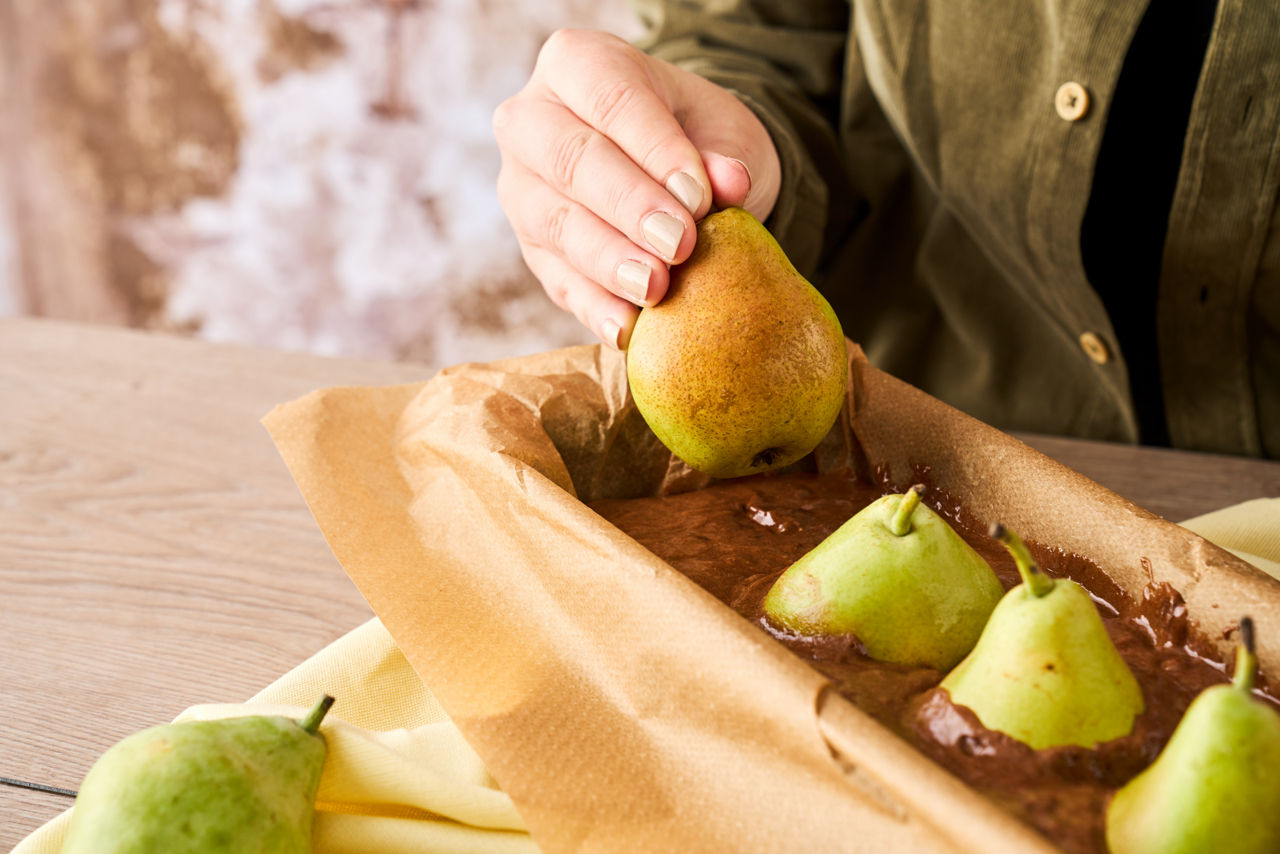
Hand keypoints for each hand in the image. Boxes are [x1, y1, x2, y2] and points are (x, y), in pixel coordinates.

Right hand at [494, 29, 780, 348]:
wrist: (674, 177)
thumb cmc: (693, 140)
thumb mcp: (722, 132)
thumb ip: (725, 154)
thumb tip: (729, 183)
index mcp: (577, 63)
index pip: (612, 99)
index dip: (654, 149)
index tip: (698, 195)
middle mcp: (531, 120)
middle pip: (572, 160)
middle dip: (628, 206)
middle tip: (678, 244)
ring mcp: (522, 188)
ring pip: (555, 222)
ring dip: (608, 260)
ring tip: (656, 288)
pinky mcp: (532, 249)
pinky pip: (557, 279)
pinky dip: (595, 307)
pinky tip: (628, 328)